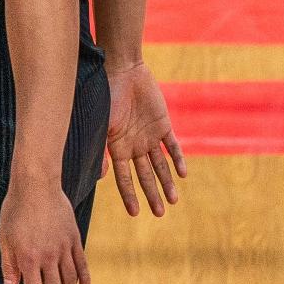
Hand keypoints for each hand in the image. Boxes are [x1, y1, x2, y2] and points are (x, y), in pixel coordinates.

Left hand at [0, 176, 89, 283]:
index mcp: (28, 257)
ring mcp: (63, 249)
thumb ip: (8, 264)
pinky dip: (84, 280)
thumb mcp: (4, 237)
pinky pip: (82, 265)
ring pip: (70, 281)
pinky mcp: (74, 240)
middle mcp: (48, 257)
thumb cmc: (15, 210)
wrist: (36, 186)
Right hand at [106, 60, 185, 216]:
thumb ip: (101, 149)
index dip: (129, 195)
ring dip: (166, 182)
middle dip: (151, 194)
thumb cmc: (106, 95)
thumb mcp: (101, 125)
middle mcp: (132, 145)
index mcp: (115, 147)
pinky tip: (182, 174)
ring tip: (173, 200)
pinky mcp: (162, 124)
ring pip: (159, 164)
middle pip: (144, 175)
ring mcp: (148, 135)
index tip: (134, 213)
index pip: (123, 177)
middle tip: (160, 213)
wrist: (122, 70)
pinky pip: (172, 146)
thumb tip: (100, 177)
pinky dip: (177, 159)